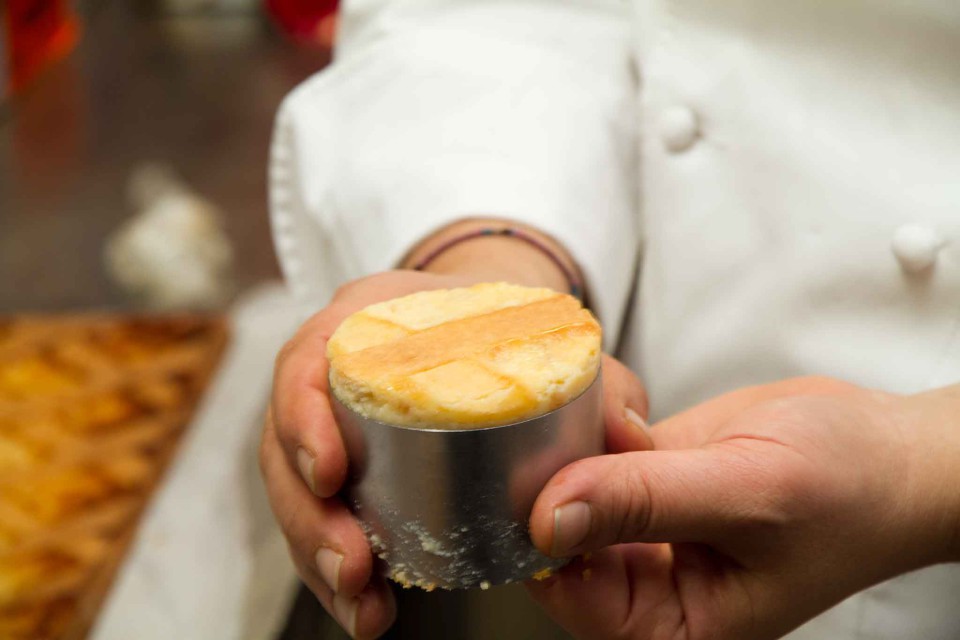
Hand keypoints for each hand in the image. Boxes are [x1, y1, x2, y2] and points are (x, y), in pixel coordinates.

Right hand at [259, 267, 652, 637]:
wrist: (479, 330)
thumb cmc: (507, 330)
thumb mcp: (555, 340)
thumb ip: (601, 380)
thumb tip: (627, 437)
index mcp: (369, 319)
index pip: (309, 356)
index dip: (305, 414)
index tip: (333, 474)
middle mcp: (335, 369)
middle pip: (285, 440)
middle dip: (307, 514)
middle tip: (352, 566)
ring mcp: (330, 420)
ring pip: (293, 491)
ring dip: (317, 555)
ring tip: (361, 605)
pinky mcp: (343, 464)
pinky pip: (320, 515)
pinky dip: (337, 566)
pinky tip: (367, 607)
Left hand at [527, 377, 959, 639]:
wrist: (886, 448)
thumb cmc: (849, 492)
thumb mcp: (748, 495)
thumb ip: (646, 503)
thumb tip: (546, 519)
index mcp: (673, 622)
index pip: (571, 595)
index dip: (543, 537)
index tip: (543, 476)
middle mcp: (648, 579)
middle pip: (555, 538)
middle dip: (558, 476)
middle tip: (577, 428)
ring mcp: (642, 522)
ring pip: (565, 483)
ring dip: (576, 438)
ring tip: (624, 416)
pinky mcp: (645, 472)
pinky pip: (591, 444)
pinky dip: (597, 414)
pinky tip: (627, 403)